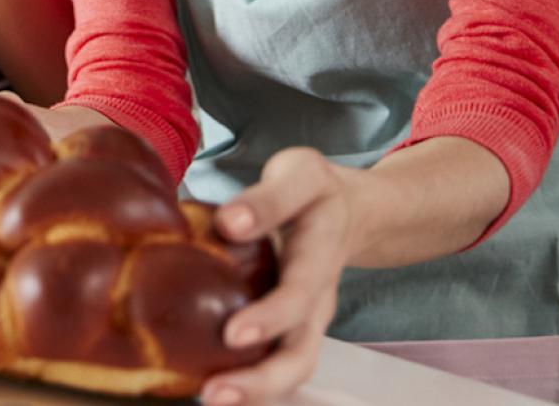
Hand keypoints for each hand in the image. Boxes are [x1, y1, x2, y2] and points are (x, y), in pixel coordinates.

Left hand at [201, 147, 356, 405]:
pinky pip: (276, 366)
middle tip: (215, 393)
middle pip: (300, 353)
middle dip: (261, 380)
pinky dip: (251, 386)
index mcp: (319, 256)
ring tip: (211, 400)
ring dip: (255, 392)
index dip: (270, 317)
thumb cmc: (313, 193)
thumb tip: (229, 223)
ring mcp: (308, 322)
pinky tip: (210, 391)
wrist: (348, 212)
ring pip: (291, 369)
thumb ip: (267, 198)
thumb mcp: (299, 174)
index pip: (297, 293)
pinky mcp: (292, 331)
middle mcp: (318, 300)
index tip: (233, 334)